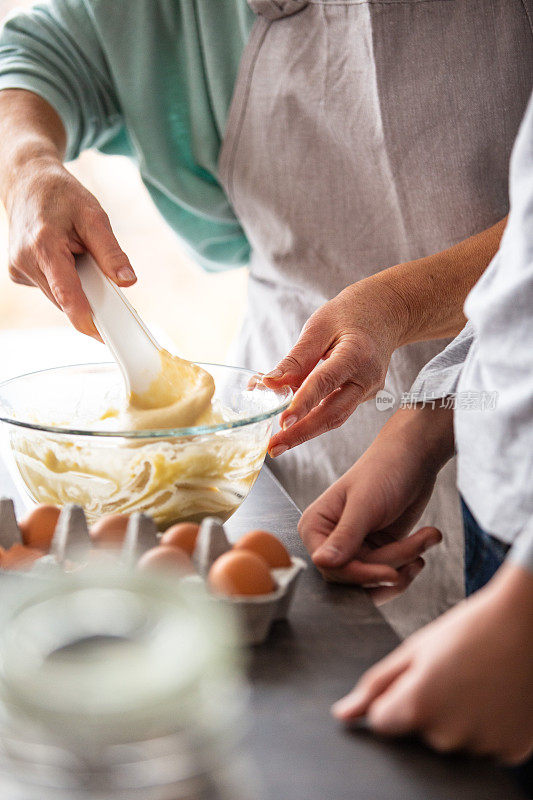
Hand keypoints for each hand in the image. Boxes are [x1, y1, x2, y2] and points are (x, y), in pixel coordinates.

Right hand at [6, 155, 135, 337]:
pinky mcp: (18, 274)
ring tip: (77, 254)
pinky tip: (62, 258)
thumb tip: (127, 281)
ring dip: (75, 287)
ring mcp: (19, 269)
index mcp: (44, 245)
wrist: (28, 183)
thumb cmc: (61, 196)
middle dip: (89, 296)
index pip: (66, 292)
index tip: (101, 334)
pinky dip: (63, 281)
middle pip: (65, 298)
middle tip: (103, 277)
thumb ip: (111, 252)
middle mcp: (25, 260)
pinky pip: (50, 290)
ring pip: (58, 298)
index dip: (85, 317)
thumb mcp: (94, 216)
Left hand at [265, 278, 406, 455]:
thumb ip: (296, 358)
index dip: (303, 403)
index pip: (326, 382)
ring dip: (305, 432)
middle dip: (301, 433)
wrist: (386, 313)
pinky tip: (291, 419)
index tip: (282, 421)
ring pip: (335, 417)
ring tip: (278, 443)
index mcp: (357, 354)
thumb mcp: (319, 327)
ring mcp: (368, 391)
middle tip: (274, 447)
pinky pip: (336, 410)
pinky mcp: (363, 396)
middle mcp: (367, 378)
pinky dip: (313, 416)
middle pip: (333, 413)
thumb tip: (269, 383)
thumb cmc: (350, 315)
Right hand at [297, 406, 453, 596]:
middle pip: (356, 578)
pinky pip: (390, 573)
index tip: (391, 573)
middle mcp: (330, 541)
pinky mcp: (377, 551)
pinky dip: (410, 563)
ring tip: (427, 538)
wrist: (413, 457)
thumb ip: (345, 536)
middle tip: (416, 551)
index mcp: (315, 527)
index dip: (361, 575)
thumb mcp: (365, 504)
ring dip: (405, 563)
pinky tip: (425, 543)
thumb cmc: (384, 470)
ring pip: (376, 580)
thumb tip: (320, 562)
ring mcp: (355, 548)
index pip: (331, 568)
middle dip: (390, 565)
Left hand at [333, 561, 532, 764]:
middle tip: (452, 670)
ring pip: (453, 740)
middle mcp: (447, 736)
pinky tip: (495, 695)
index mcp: (417, 707)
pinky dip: (486, 726)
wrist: (527, 623)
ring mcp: (481, 746)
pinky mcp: (510, 751)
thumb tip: (343, 714)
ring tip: (477, 680)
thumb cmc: (470, 629)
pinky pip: (484, 745)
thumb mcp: (416, 649)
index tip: (417, 675)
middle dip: (427, 707)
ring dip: (457, 719)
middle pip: (420, 733)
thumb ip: (376, 685)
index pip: (384, 722)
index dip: (394, 697)